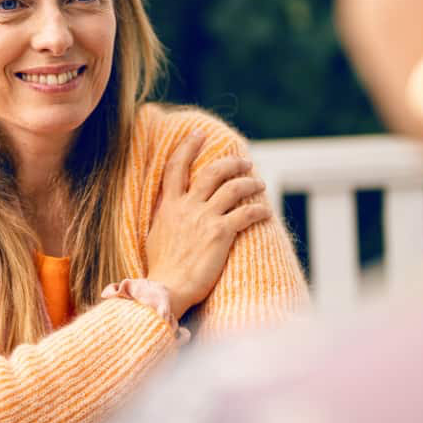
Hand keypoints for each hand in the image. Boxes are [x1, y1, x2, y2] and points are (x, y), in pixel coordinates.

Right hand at [144, 131, 269, 318]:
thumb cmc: (161, 269)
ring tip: (259, 183)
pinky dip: (259, 210)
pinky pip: (246, 214)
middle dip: (231, 162)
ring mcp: (205, 218)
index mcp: (169, 206)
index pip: (177, 167)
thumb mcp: (155, 235)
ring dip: (250, 182)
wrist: (167, 288)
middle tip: (244, 161)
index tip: (198, 134)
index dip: (188, 147)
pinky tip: (266, 211)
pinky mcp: (221, 234)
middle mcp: (187, 207)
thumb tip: (170, 210)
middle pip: (212, 172)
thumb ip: (166, 218)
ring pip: (233, 188)